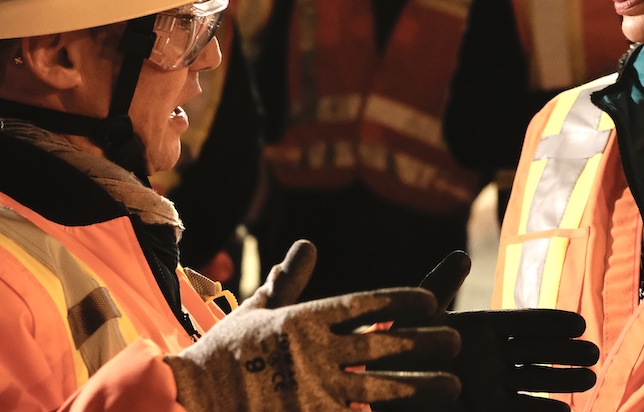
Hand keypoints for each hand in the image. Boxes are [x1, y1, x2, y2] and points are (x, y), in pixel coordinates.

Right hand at [166, 240, 462, 411]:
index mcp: (303, 321)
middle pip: (384, 343)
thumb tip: (306, 247)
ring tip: (451, 384)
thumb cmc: (220, 357)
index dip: (401, 302)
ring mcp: (315, 391)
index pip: (364, 304)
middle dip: (425, 342)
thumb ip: (286, 282)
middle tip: (454, 342)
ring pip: (383, 385)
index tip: (430, 300)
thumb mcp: (254, 313)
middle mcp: (315, 354)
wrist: (189, 402)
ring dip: (421, 384)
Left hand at [376, 251, 599, 411]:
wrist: (384, 384)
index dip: (551, 324)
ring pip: (533, 382)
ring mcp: (489, 386)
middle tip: (594, 355)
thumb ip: (440, 285)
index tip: (579, 324)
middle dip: (565, 355)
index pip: (524, 324)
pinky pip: (518, 411)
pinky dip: (540, 411)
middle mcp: (490, 358)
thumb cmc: (394, 345)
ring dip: (561, 382)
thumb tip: (463, 255)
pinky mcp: (485, 411)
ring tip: (589, 381)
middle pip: (537, 353)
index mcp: (480, 329)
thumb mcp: (418, 313)